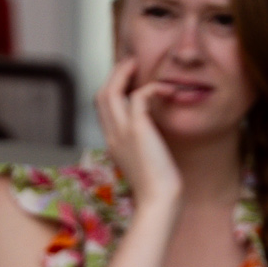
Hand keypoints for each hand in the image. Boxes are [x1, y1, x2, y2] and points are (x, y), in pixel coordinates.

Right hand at [93, 55, 181, 207]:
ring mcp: (122, 133)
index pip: (102, 108)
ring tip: (138, 64)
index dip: (112, 89)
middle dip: (114, 75)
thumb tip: (152, 135)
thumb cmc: (157, 189)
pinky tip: (166, 90)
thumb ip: (142, 146)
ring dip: (124, 73)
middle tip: (131, 63)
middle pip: (101, 95)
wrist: (158, 203)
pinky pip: (139, 96)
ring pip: (110, 92)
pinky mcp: (138, 131)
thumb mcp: (144, 164)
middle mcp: (112, 136)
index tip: (128, 79)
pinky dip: (151, 87)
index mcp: (112, 143)